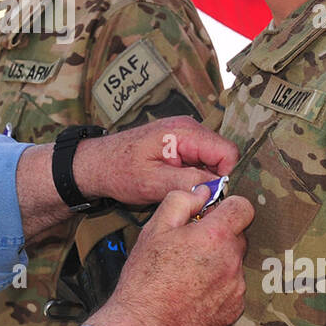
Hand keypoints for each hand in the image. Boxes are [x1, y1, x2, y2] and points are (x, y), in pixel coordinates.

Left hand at [74, 116, 238, 207]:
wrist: (98, 164)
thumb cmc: (119, 171)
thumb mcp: (153, 182)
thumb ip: (187, 182)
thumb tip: (218, 188)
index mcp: (184, 132)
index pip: (228, 152)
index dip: (225, 177)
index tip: (210, 195)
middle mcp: (189, 128)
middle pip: (223, 156)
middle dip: (215, 179)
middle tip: (194, 198)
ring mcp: (186, 134)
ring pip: (214, 160)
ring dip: (204, 179)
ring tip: (181, 190)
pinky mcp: (181, 144)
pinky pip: (201, 161)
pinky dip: (196, 176)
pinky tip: (178, 184)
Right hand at [85, 185, 252, 325]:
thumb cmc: (145, 278)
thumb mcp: (154, 229)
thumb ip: (181, 201)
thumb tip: (201, 193)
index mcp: (215, 236)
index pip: (244, 207)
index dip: (228, 206)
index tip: (212, 214)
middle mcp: (232, 261)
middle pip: (238, 236)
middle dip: (219, 235)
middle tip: (189, 246)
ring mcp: (236, 287)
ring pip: (234, 262)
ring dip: (218, 262)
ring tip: (186, 274)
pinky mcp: (234, 309)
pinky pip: (232, 287)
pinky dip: (218, 285)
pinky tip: (192, 291)